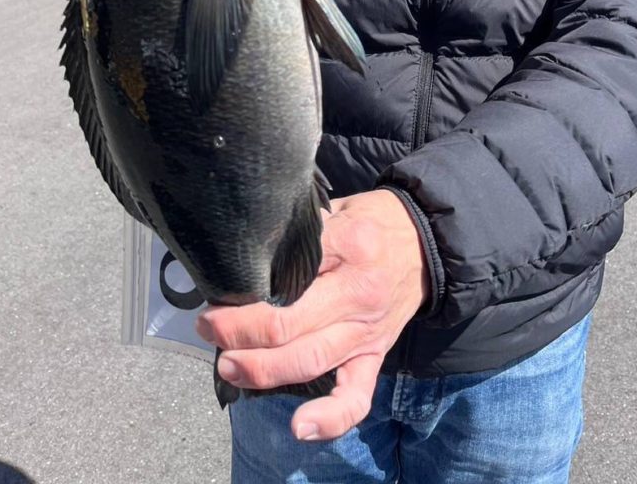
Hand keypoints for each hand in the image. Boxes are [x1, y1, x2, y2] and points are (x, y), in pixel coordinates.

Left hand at [196, 190, 429, 441]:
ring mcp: (367, 329)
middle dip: (239, 332)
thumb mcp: (338, 209)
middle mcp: (358, 292)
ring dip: (262, 370)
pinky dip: (331, 418)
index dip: (247, 289)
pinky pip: (357, 396)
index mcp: (348, 244)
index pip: (289, 271)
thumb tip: (250, 253)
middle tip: (209, 327)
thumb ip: (301, 231)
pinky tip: (300, 428)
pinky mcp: (376, 355)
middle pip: (291, 323)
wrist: (426, 242)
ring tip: (228, 365)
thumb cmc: (372, 221)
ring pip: (311, 361)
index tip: (218, 292)